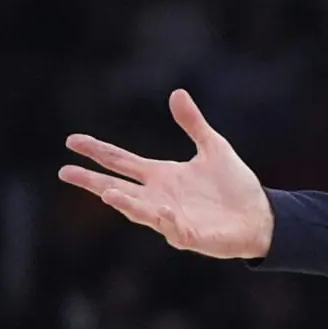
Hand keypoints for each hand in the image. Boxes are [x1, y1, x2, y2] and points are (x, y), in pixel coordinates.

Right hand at [59, 89, 274, 257]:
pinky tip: (164, 209)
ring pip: (141, 211)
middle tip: (65, 171)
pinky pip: (175, 228)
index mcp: (162, 176)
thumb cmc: (235, 186)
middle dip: (93, 181)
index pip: (122, 162)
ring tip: (107, 192)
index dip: (98, 151)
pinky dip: (167, 220)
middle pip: (118, 187)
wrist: (262, 216)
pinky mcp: (192, 236)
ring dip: (126, 203)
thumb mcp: (214, 147)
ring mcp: (173, 218)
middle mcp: (160, 197)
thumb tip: (177, 93)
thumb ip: (193, 124)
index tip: (72, 141)